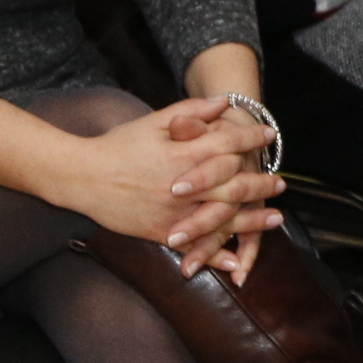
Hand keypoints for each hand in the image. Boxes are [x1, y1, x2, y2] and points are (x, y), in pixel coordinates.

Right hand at [66, 97, 287, 272]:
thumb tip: (225, 102)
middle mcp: (181, 184)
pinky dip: (215, 255)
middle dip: (260, 184)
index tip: (269, 135)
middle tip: (280, 183)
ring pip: (219, 218)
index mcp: (180, 153)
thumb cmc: (118, 145)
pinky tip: (237, 261)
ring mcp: (171, 211)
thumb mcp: (153, 122)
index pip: (226, 143)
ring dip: (251, 221)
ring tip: (275, 219)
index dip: (250, 138)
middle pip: (232, 184)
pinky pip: (193, 245)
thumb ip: (191, 110)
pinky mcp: (160, 232)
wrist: (81, 177)